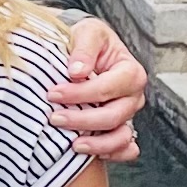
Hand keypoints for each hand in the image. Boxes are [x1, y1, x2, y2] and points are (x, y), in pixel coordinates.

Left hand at [50, 14, 144, 162]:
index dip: (80, 94)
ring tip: (72, 145)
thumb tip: (77, 72)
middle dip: (83, 120)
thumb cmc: (88, 40)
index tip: (53, 93)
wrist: (84, 51)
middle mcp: (133, 96)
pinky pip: (124, 148)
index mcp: (131, 71)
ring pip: (120, 137)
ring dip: (97, 144)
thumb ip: (84, 49)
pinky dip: (112, 154)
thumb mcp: (88, 32)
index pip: (108, 88)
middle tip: (54, 118)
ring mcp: (128, 114)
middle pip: (113, 116)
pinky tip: (90, 154)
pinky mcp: (120, 128)